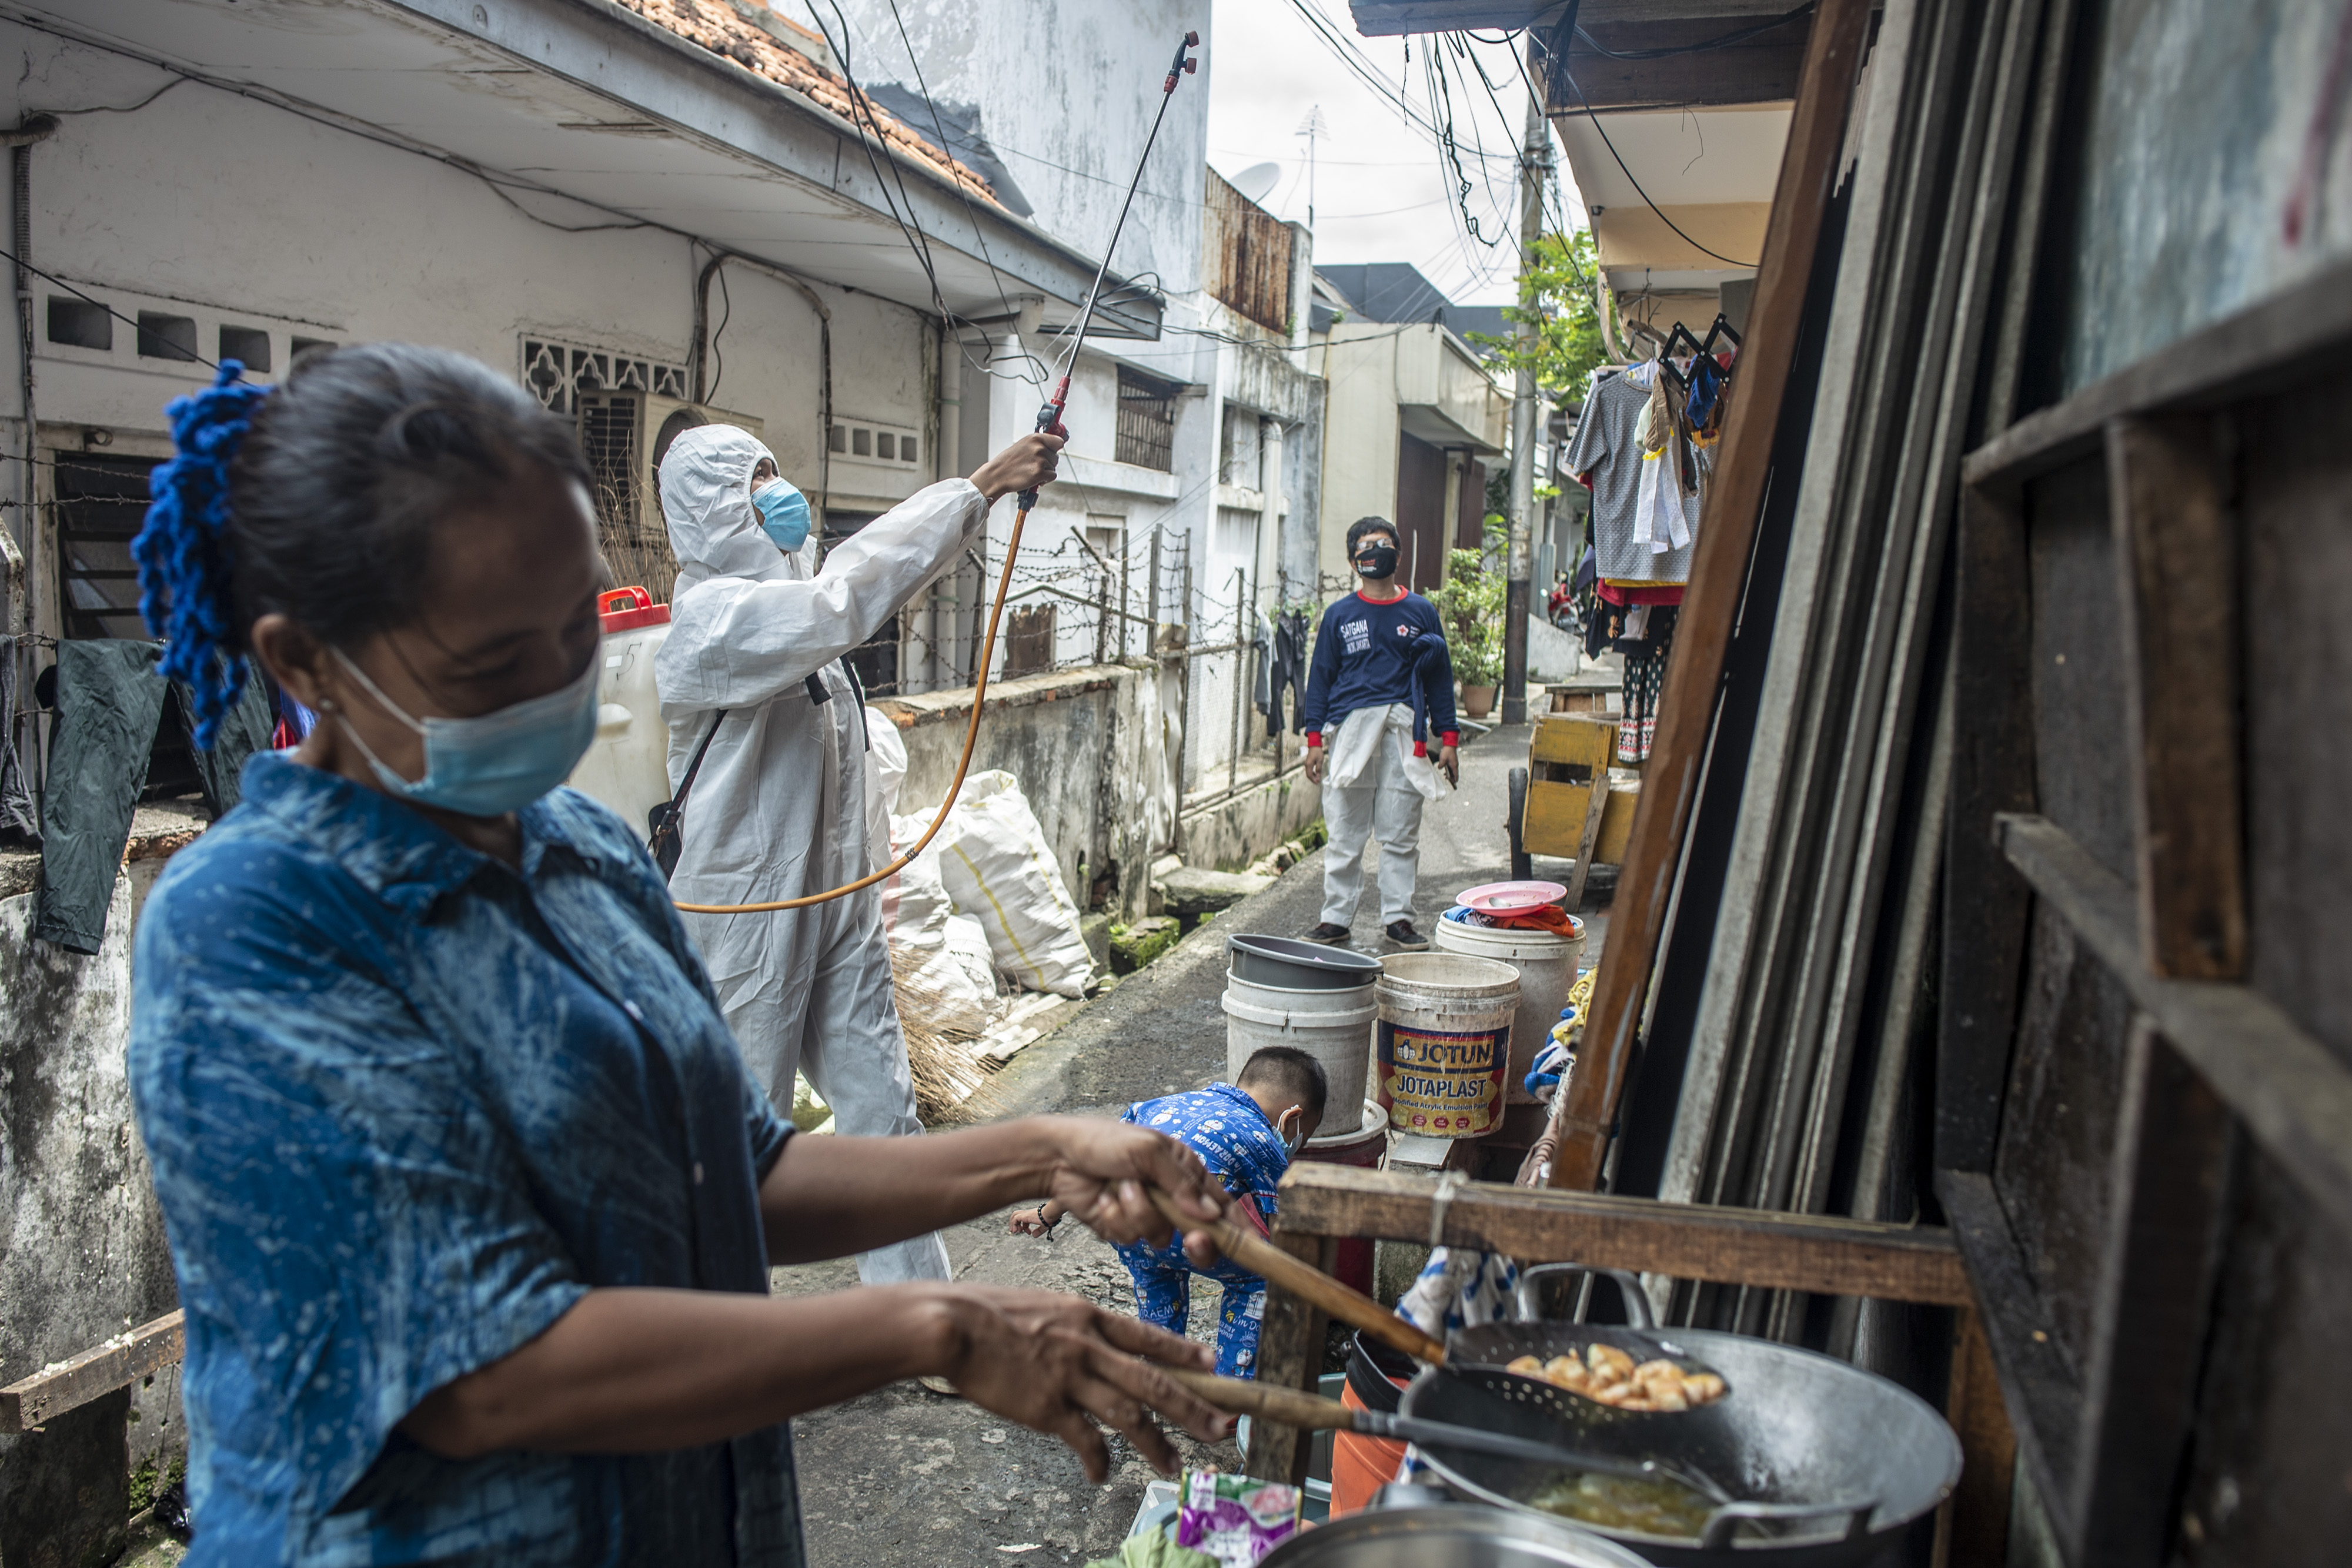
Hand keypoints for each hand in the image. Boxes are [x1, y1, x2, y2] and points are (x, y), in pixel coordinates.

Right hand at [941, 1286, 1227, 1480]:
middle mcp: (1088, 1346)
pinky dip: (1098, 1459)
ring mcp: (1070, 1378)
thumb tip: (1094, 1345)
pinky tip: (1101, 1475)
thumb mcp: (1044, 1305)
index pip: (1148, 1335)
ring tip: (1173, 1464)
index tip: (1213, 1364)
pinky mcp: (1048, 1407)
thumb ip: (1074, 1326)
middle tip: (1222, 1427)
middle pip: (1153, 1379)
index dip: (1183, 1352)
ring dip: (1156, 1442)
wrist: (953, 1324)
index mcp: (1089, 1316)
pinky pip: (1085, 1439)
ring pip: (1129, 1414)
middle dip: (1192, 1406)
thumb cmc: (990, 1311)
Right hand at [969, 432, 1065, 503]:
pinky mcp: (1039, 473)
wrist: (997, 475)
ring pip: (1053, 467)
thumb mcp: (1023, 445)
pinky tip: (1034, 478)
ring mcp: (1040, 460)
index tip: (1055, 450)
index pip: (1058, 441)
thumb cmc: (1007, 462)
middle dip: (1048, 462)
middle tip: (1033, 465)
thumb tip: (1054, 445)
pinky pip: (1052, 476)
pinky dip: (1045, 479)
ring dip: (1045, 471)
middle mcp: (1039, 448)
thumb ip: (1038, 444)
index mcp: (1035, 438)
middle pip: (1056, 457)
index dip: (1056, 448)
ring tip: (1031, 471)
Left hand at [1009, 1207, 1053, 1237]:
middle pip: (1017, 1214)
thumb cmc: (1050, 1218)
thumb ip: (1039, 1231)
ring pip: (1014, 1215)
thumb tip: (1033, 1235)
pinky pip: (1015, 1219)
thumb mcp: (1044, 1226)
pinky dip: (1014, 1224)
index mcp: (1032, 1215)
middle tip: (1015, 1231)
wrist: (1051, 1213)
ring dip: (1012, 1224)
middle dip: (1014, 1223)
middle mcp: (1028, 1213)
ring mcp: (1026, 1214)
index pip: (1024, 1219)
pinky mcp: (1025, 1216)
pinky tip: (1016, 1231)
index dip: (1024, 1227)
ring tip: (1014, 1231)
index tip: (1029, 1233)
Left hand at [1035, 1115, 1225, 1270]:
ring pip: (1159, 1235)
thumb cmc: (1104, 1141)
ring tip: (1120, 1187)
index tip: (1257, 1250)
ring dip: (1138, 1212)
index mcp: (1185, 1171)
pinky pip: (1129, 1236)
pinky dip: (1115, 1218)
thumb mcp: (1149, 1151)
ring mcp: (1146, 1213)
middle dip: (1196, 1239)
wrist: (1058, 1155)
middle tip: (1192, 1239)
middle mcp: (1170, 1195)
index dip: (1240, 1228)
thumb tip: (1209, 1214)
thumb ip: (1180, 1183)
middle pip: (1198, 1233)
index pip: (1222, 1204)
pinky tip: (1103, 1199)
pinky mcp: (1121, 1227)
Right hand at [1303, 748, 1323, 785]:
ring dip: (1313, 776)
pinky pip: (1309, 770)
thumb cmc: (1318, 752)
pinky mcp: (1308, 763)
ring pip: (1308, 773)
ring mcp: (1306, 764)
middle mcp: (1306, 765)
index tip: (1317, 782)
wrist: (1314, 745)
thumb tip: (1318, 776)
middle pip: (1308, 775)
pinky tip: (1316, 774)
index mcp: (1309, 765)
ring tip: (1317, 779)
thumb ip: (1319, 769)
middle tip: (1318, 782)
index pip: (1309, 775)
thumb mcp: (1320, 761)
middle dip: (1313, 779)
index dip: (1313, 779)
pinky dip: (1312, 773)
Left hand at [1438, 744, 1458, 786]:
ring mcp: (1454, 763)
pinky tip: (1445, 771)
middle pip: (1455, 774)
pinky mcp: (1453, 761)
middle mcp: (1455, 765)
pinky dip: (1449, 770)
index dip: (1455, 779)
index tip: (1454, 783)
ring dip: (1450, 774)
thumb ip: (1441, 765)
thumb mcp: (1442, 759)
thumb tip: (1439, 768)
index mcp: (1454, 766)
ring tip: (1445, 777)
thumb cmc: (1447, 752)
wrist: (1450, 745)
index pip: (1456, 775)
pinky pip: (1451, 768)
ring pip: (1453, 771)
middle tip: (1447, 780)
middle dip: (1452, 778)